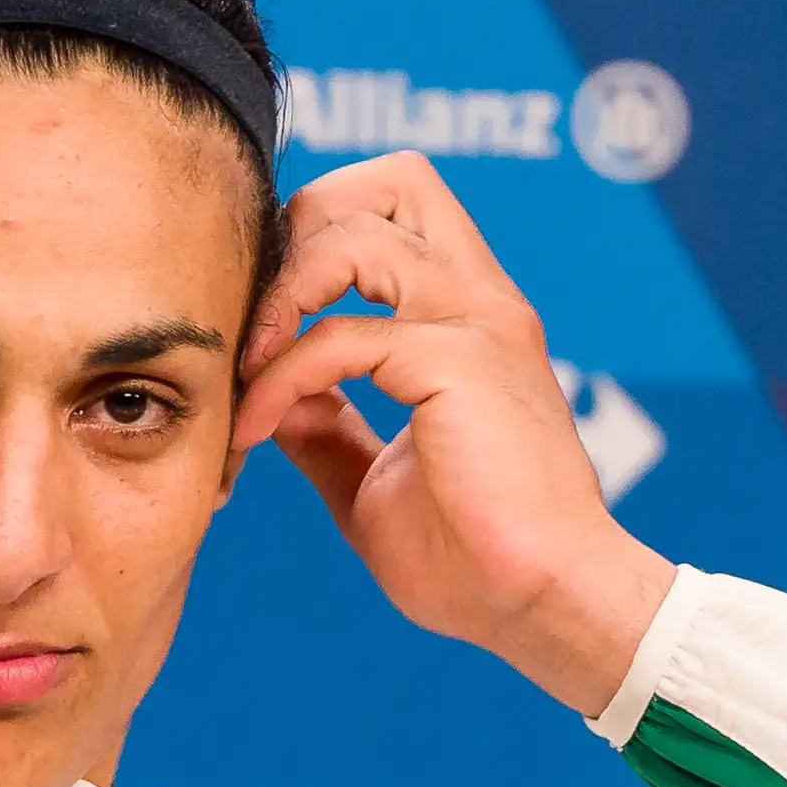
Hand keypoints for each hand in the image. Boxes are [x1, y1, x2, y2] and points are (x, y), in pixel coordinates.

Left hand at [230, 154, 672, 715]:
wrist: (541, 606)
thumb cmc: (473, 558)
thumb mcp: (372, 479)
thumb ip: (328, 425)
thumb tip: (271, 395)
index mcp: (467, 317)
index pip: (395, 210)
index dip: (314, 239)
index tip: (261, 324)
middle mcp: (478, 300)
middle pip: (388, 181)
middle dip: (298, 229)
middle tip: (255, 321)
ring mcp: (475, 322)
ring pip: (354, 233)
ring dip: (277, 297)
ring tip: (245, 372)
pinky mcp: (460, 362)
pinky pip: (339, 337)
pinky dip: (279, 378)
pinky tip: (258, 431)